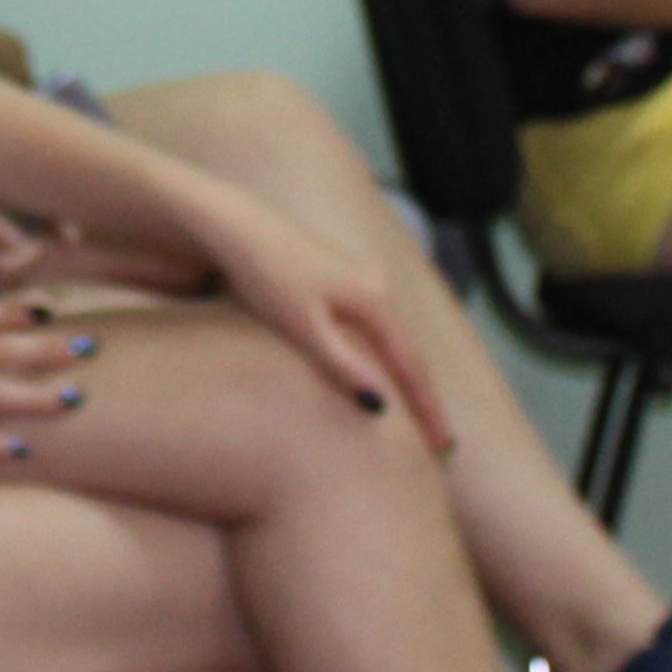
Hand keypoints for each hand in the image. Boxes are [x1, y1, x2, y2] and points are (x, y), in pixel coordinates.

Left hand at [178, 187, 451, 453]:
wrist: (228, 225)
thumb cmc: (262, 274)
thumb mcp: (302, 326)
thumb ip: (341, 366)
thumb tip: (382, 406)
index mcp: (375, 298)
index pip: (412, 364)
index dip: (427, 408)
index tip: (443, 446)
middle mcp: (375, 284)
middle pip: (408, 351)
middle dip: (424, 396)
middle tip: (440, 443)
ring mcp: (357, 277)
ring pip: (391, 339)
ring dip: (405, 377)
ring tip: (415, 416)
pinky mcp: (335, 279)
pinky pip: (373, 329)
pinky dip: (384, 358)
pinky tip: (378, 372)